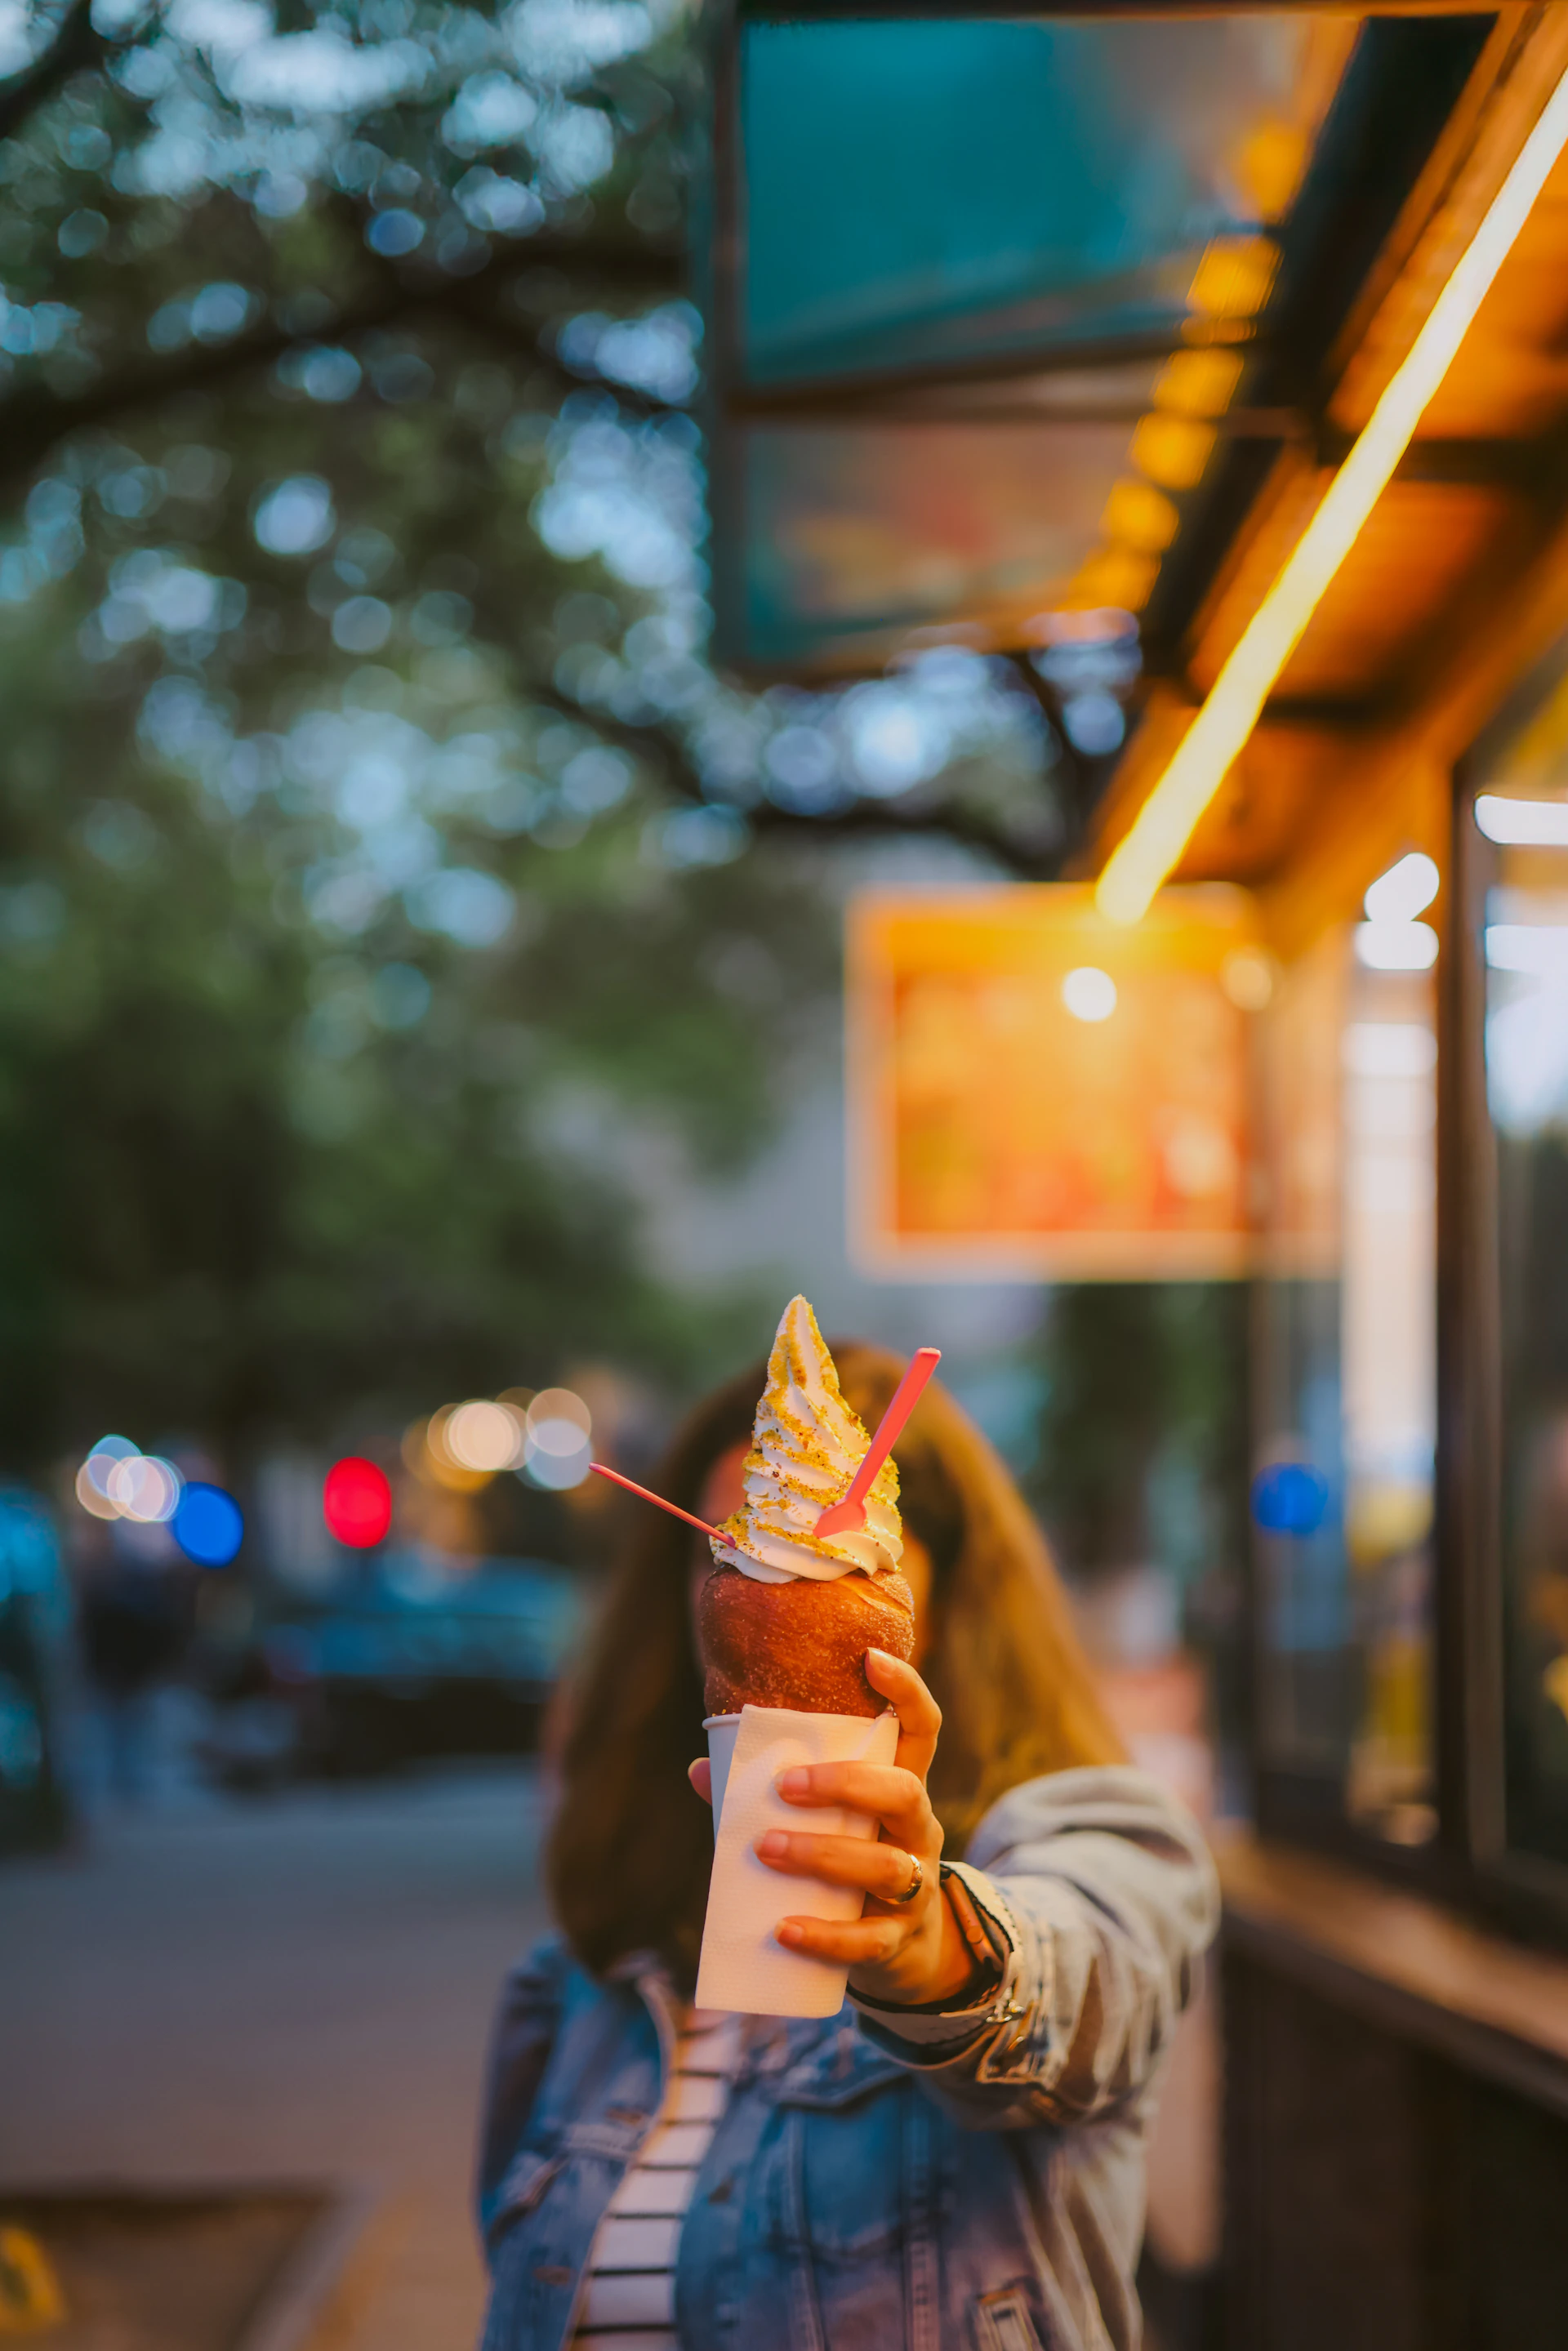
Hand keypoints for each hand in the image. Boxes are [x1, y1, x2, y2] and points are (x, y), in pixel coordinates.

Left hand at [685, 1649, 976, 2009]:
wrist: (901, 1949)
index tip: (870, 1657)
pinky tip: (784, 1929)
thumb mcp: (824, 1824)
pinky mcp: (897, 1938)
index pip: (921, 1729)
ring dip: (823, 1853)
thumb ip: (766, 1798)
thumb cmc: (849, 1865)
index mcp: (900, 1787)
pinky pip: (867, 1939)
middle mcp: (918, 1828)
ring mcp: (915, 1886)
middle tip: (785, 1784)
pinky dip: (825, 1935)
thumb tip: (700, 1770)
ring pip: (886, 1865)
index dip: (906, 1690)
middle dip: (845, 1783)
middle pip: (904, 1792)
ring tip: (765, 1848)